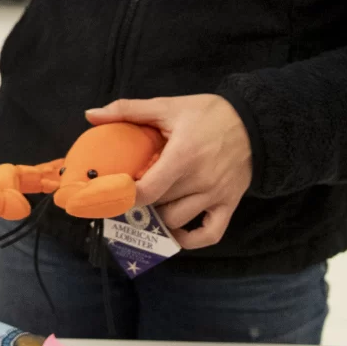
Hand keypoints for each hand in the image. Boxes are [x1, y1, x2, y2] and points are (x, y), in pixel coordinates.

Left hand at [86, 94, 250, 248]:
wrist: (255, 122)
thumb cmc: (208, 114)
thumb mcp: (168, 106)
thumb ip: (128, 110)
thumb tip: (91, 115)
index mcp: (182, 157)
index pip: (148, 191)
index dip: (124, 196)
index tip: (109, 192)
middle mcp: (200, 181)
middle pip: (159, 205)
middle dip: (139, 200)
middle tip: (127, 192)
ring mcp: (216, 196)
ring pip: (177, 220)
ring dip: (159, 215)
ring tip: (149, 203)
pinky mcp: (230, 205)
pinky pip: (209, 235)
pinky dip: (190, 239)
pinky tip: (175, 230)